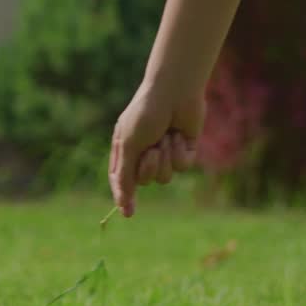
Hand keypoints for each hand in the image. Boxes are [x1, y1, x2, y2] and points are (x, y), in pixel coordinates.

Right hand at [109, 83, 204, 217]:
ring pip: (165, 176)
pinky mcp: (184, 149)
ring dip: (166, 158)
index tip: (129, 214)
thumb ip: (125, 176)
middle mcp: (145, 151)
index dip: (124, 196)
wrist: (175, 91)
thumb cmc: (146, 113)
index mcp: (126, 148)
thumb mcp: (129, 144)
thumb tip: (121, 205)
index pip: (122, 179)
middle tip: (151, 149)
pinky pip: (182, 166)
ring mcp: (165, 151)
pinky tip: (180, 134)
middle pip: (146, 180)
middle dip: (149, 167)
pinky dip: (180, 152)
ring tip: (166, 136)